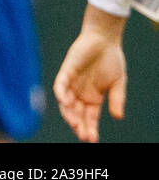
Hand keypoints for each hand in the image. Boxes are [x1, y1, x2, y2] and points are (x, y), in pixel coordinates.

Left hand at [53, 15, 126, 141]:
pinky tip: (66, 103)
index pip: (89, 117)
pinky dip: (61, 94)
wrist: (104, 40)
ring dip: (69, 114)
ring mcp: (72, 83)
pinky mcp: (66, 72)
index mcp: (93, 98)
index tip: (92, 139)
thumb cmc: (111, 60)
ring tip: (75, 124)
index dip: (90, 128)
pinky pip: (60, 85)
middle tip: (83, 135)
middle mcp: (80, 93)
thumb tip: (117, 117)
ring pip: (66, 103)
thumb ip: (117, 99)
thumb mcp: (118, 83)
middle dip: (79, 125)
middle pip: (76, 114)